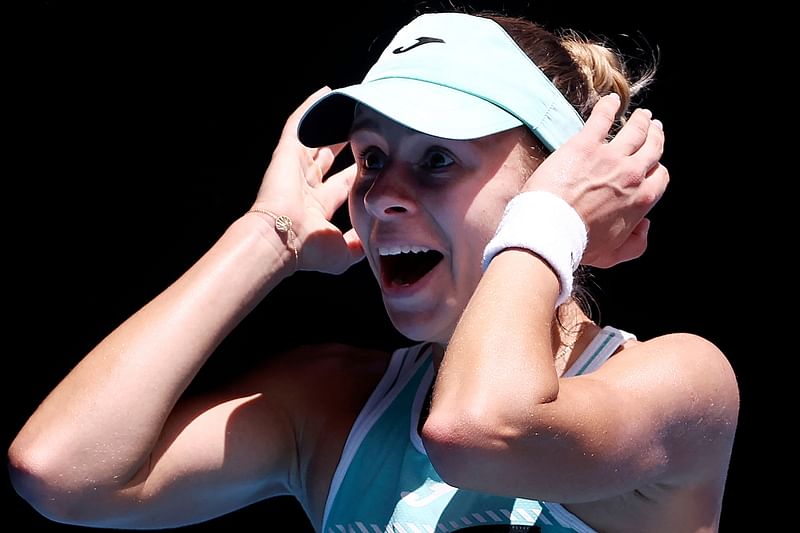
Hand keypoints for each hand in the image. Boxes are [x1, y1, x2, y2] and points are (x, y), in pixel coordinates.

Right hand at [251, 87, 363, 273]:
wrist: (282, 239)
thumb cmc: (308, 250)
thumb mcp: (342, 252)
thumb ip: (358, 245)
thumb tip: (374, 242)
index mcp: (318, 207)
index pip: (342, 183)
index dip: (357, 171)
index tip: (374, 158)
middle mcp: (306, 186)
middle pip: (328, 158)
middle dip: (343, 144)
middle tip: (362, 128)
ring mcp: (294, 168)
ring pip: (315, 140)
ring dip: (330, 124)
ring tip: (348, 107)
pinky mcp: (286, 153)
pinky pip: (298, 124)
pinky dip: (309, 108)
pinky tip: (325, 92)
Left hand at [522, 93, 668, 267]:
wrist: (550, 231)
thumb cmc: (579, 246)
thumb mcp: (614, 256)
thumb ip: (636, 244)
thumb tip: (645, 227)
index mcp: (641, 200)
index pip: (660, 177)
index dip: (657, 170)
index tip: (652, 165)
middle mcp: (631, 174)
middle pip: (652, 148)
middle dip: (656, 137)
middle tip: (655, 129)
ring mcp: (609, 157)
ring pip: (634, 131)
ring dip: (640, 120)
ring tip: (642, 115)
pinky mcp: (585, 145)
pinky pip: (602, 118)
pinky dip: (609, 106)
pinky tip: (611, 99)